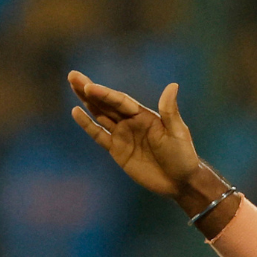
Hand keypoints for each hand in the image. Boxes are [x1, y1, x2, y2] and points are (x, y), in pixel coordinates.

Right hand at [69, 72, 222, 204]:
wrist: (180, 181)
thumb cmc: (183, 155)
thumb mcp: (178, 132)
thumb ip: (170, 111)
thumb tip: (173, 85)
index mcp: (145, 115)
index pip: (121, 101)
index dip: (105, 94)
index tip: (90, 87)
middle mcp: (131, 122)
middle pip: (107, 103)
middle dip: (90, 90)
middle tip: (73, 75)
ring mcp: (123, 135)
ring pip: (100, 115)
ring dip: (86, 102)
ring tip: (73, 85)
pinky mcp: (117, 150)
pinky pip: (99, 135)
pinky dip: (88, 125)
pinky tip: (76, 112)